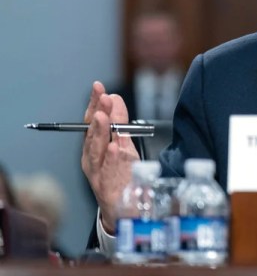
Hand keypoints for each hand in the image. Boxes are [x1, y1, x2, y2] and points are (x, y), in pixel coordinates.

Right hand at [80, 81, 138, 232]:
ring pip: (96, 151)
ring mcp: (98, 173)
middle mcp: (91, 159)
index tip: (99, 88)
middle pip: (92, 133)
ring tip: (103, 116)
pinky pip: (109, 171)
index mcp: (94, 147)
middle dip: (97, 114)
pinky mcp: (108, 186)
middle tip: (104, 97)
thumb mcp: (122, 145)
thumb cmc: (121, 175)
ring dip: (100, 132)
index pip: (92, 121)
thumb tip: (115, 98)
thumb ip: (118, 123)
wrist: (124, 209)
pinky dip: (111, 158)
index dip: (94, 104)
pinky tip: (114, 147)